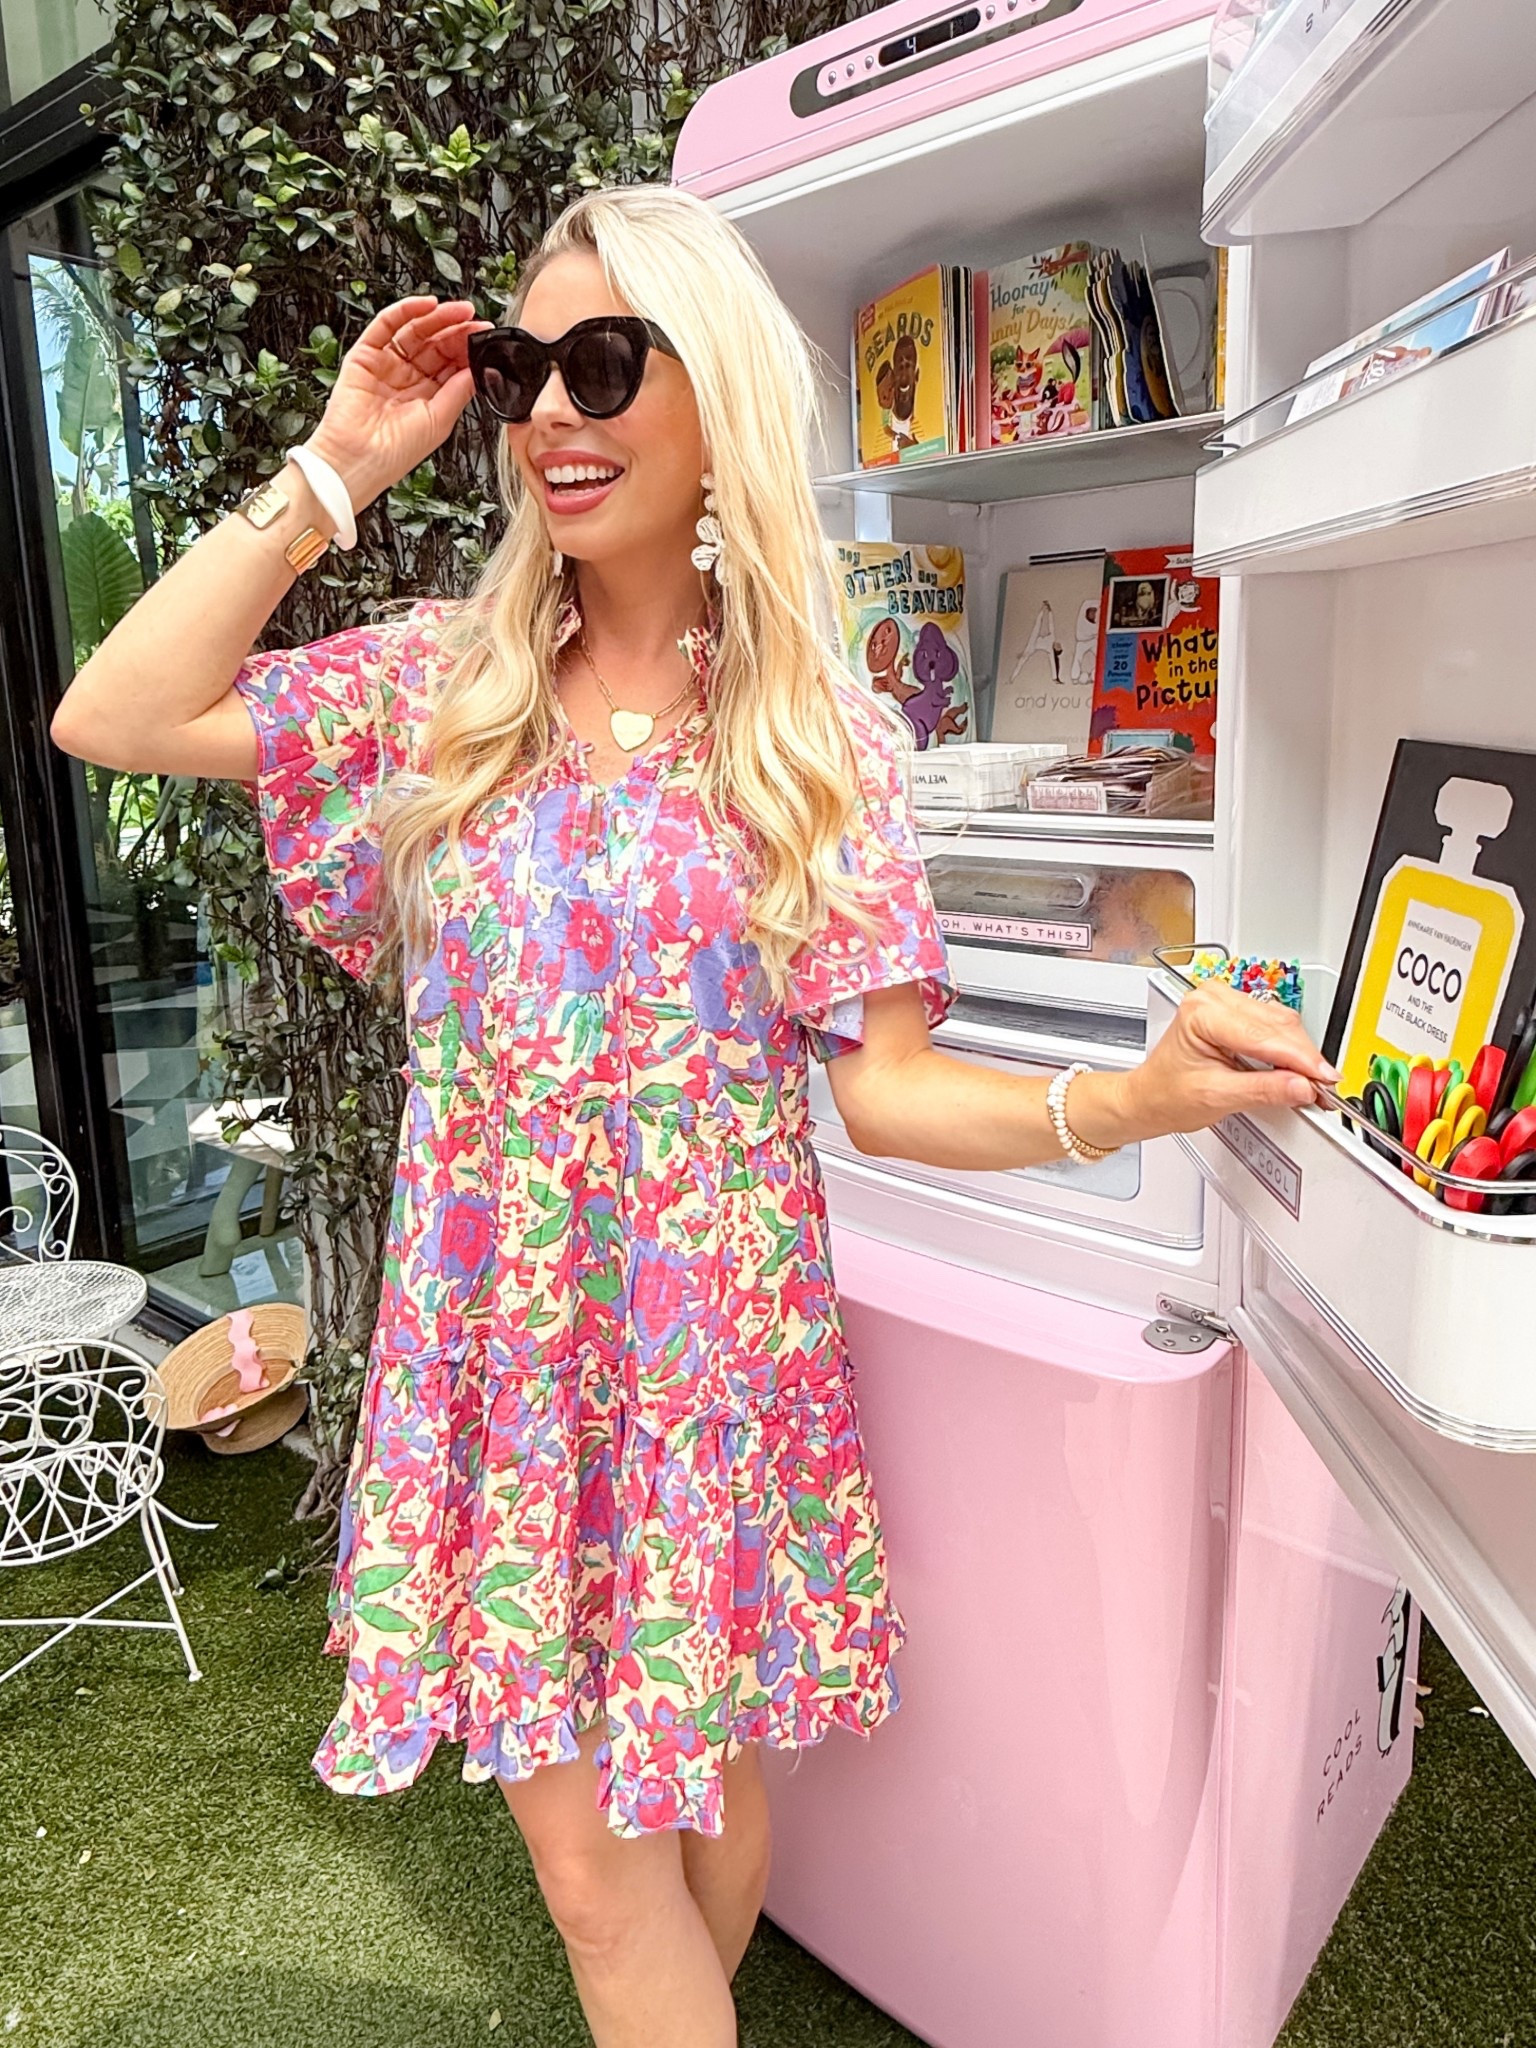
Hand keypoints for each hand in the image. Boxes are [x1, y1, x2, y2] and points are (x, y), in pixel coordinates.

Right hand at [302, 296, 491, 513]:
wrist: (358, 460)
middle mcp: (408, 379)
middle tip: (475, 322)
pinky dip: (407, 310)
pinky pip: (386, 325)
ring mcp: (387, 365)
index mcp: (428, 397)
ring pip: (415, 331)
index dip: (469, 349)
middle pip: (436, 344)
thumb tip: (480, 367)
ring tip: (460, 311)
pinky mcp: (365, 355)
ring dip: (438, 317)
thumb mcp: (440, 420)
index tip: (486, 338)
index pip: (452, 364)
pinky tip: (428, 305)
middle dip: (457, 331)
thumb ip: (459, 391)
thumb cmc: (394, 453)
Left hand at [1109, 982, 1338, 1144]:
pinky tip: (1297, 1069)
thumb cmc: (1167, 1094)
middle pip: (1279, 1024)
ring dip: (1301, 1053)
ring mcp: (1226, 1001)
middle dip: (1305, 1058)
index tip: (1323, 1081)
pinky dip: (1290, 1048)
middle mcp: (1214, 998)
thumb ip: (1263, 1090)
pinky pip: (1275, 1024)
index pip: (1264, 1035)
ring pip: (1282, 1022)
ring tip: (1312, 1082)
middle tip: (1324, 1088)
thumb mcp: (1216, 1097)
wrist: (1150, 1097)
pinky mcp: (1237, 1011)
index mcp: (1202, 1012)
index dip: (1300, 1060)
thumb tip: (1302, 1086)